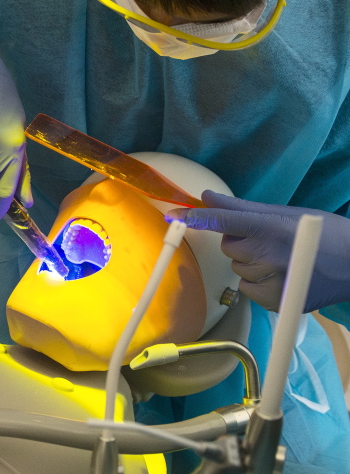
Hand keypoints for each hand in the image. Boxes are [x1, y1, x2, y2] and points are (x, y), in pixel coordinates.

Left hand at [166, 191, 349, 311]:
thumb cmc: (325, 235)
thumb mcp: (286, 213)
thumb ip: (241, 208)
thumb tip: (207, 197)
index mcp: (269, 227)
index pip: (223, 221)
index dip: (196, 218)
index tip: (175, 216)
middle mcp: (268, 254)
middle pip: (228, 247)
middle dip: (242, 243)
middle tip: (270, 242)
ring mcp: (273, 280)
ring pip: (238, 269)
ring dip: (251, 264)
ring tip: (282, 260)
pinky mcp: (277, 302)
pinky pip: (248, 290)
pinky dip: (259, 284)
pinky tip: (282, 277)